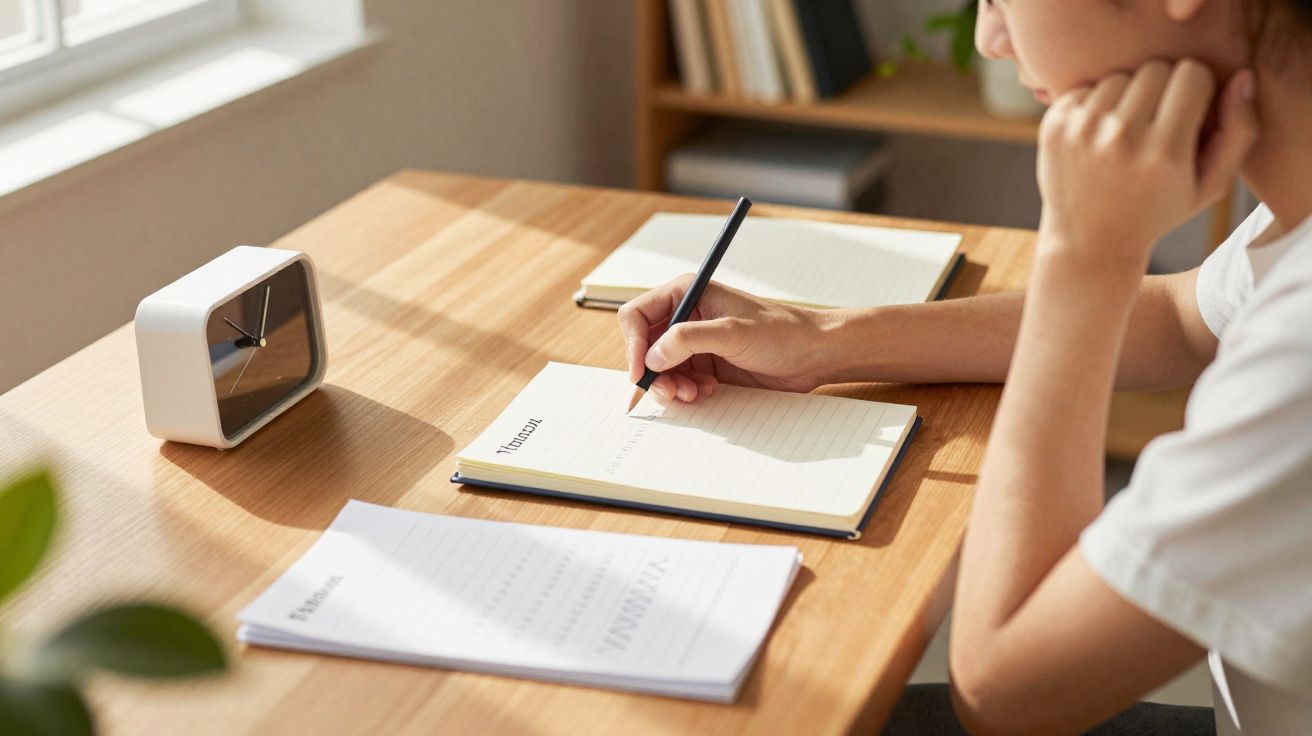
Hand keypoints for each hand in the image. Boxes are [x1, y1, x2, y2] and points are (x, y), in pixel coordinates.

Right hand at [617, 275, 836, 401]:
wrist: (812, 354)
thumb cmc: (781, 332)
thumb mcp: (733, 332)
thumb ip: (689, 340)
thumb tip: (652, 356)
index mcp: (686, 294)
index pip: (637, 315)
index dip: (633, 344)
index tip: (642, 372)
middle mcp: (686, 317)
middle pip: (644, 347)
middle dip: (653, 372)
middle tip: (671, 392)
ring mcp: (694, 343)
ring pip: (659, 369)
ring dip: (670, 386)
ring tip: (693, 394)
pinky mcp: (705, 365)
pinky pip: (678, 381)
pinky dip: (684, 392)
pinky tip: (706, 392)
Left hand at [1036, 59, 1258, 268]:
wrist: (1089, 243)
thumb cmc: (1158, 211)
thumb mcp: (1211, 185)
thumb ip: (1240, 131)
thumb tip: (1241, 76)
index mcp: (1164, 153)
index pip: (1192, 73)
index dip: (1197, 88)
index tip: (1191, 112)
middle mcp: (1121, 138)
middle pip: (1155, 68)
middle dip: (1163, 88)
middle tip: (1159, 123)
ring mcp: (1082, 131)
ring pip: (1120, 75)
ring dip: (1128, 96)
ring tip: (1128, 132)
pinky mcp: (1054, 127)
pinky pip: (1086, 87)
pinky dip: (1095, 104)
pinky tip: (1099, 137)